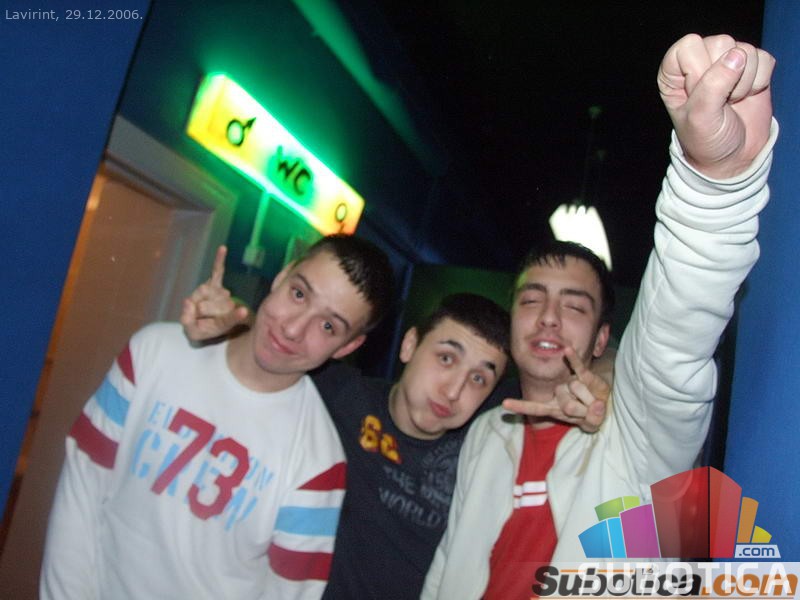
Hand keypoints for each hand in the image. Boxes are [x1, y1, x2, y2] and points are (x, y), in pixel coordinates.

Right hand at [180, 245, 249, 341]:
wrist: (204, 325)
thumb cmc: (200, 330)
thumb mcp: (192, 333)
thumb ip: (188, 321)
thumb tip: (188, 302)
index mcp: (224, 322)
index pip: (228, 318)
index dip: (234, 316)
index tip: (243, 311)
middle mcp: (226, 306)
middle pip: (205, 304)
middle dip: (195, 310)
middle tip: (197, 318)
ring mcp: (221, 294)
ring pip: (203, 291)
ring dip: (196, 300)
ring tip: (198, 310)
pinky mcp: (216, 284)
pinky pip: (217, 270)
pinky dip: (219, 260)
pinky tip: (223, 248)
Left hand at [502, 346, 609, 432]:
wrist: (607, 402)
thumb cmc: (593, 414)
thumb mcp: (592, 423)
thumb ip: (593, 419)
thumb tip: (597, 406)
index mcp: (555, 408)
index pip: (535, 408)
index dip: (521, 406)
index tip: (505, 403)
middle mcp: (559, 394)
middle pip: (567, 405)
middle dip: (582, 412)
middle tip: (589, 412)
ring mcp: (570, 383)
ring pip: (576, 391)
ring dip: (590, 400)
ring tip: (594, 402)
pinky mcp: (584, 375)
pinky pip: (577, 366)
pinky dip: (573, 359)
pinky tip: (567, 349)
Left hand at [658, 34, 774, 178]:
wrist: (732, 156)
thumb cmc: (705, 138)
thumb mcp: (700, 117)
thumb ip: (713, 85)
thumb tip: (737, 56)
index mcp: (674, 70)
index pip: (688, 45)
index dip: (698, 70)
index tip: (698, 95)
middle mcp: (700, 59)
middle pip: (720, 42)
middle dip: (723, 78)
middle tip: (718, 102)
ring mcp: (728, 61)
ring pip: (744, 49)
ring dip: (742, 82)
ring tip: (731, 102)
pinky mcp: (753, 66)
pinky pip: (764, 59)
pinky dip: (759, 82)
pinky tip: (747, 96)